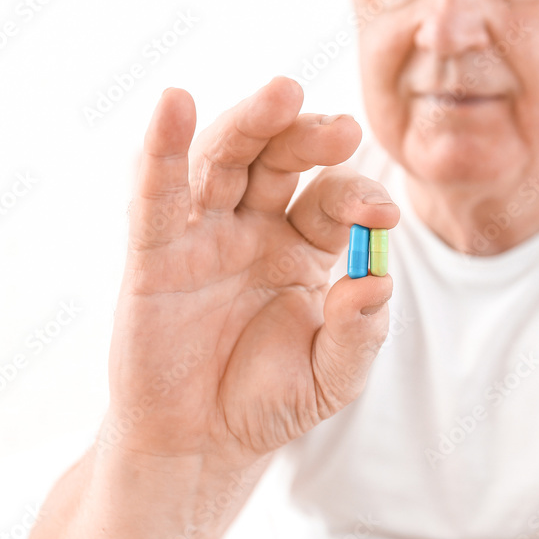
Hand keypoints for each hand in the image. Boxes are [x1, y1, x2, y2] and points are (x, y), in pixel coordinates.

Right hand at [102, 76, 398, 463]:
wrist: (200, 444)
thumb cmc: (267, 402)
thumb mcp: (331, 378)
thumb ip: (359, 334)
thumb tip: (376, 281)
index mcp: (303, 245)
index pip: (333, 199)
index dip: (358, 197)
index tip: (383, 214)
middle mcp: (255, 226)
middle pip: (280, 161)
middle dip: (308, 137)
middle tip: (342, 128)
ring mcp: (204, 234)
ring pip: (224, 161)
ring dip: (250, 124)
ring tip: (283, 93)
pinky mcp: (155, 254)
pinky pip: (156, 196)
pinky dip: (161, 150)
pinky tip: (174, 105)